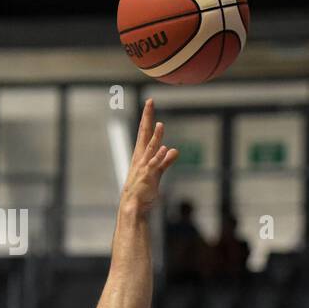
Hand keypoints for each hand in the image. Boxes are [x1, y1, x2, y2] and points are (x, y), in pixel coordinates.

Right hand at [121, 98, 179, 212]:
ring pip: (151, 148)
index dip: (147, 118)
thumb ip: (166, 161)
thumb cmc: (143, 189)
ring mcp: (144, 166)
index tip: (150, 103)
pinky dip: (159, 157)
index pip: (145, 132)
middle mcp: (141, 157)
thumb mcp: (157, 172)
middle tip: (150, 102)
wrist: (134, 205)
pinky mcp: (148, 176)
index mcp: (142, 154)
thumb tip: (174, 151)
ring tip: (160, 124)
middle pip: (145, 133)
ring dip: (156, 137)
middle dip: (147, 118)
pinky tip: (166, 149)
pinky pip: (154, 164)